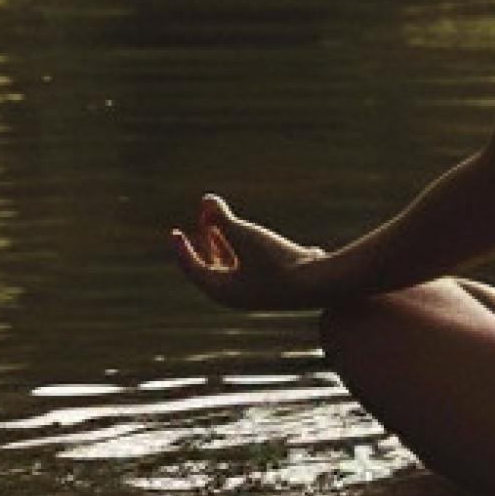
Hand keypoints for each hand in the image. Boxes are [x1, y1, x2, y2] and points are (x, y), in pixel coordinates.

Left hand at [170, 193, 326, 311]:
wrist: (319, 284)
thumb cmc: (278, 262)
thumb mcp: (246, 235)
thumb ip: (223, 218)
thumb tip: (207, 199)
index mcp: (223, 291)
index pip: (194, 269)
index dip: (182, 249)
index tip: (174, 233)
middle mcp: (236, 296)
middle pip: (209, 268)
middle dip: (205, 240)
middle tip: (204, 216)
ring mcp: (254, 292)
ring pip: (228, 266)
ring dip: (222, 242)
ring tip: (218, 221)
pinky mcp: (270, 284)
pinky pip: (245, 266)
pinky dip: (239, 247)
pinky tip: (246, 232)